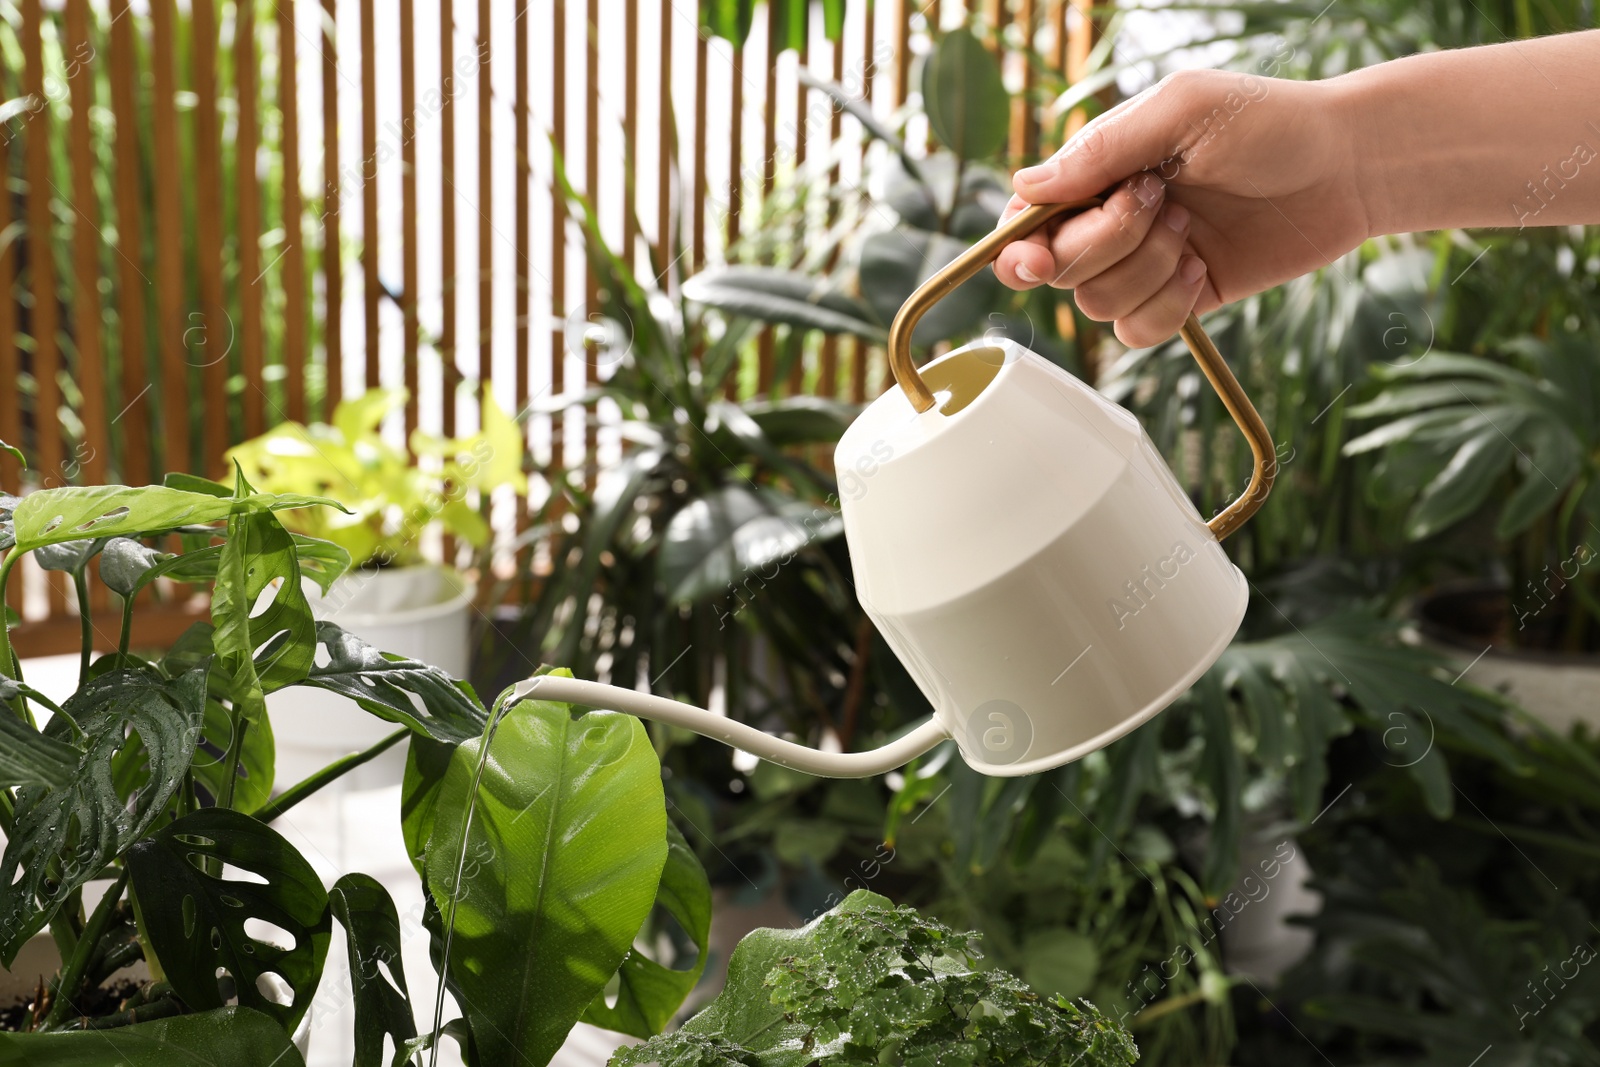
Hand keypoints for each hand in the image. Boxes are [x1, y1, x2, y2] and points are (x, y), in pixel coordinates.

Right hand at [994, 68, 1371, 346]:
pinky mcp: (1182, 299)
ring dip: (1146, 269)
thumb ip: (1101, 149)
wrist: (1348, 164)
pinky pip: (1137, 333)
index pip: (1026, 222)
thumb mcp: (1180, 111)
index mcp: (1098, 171)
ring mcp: (1145, 263)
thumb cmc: (1268, 120)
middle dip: (1104, 243)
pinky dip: (1167, 306)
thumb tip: (1024, 187)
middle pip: (1057, 270)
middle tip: (1158, 201)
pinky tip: (1203, 270)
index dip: (1020, 247)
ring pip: (1096, 305)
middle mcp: (1111, 221)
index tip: (1038, 256)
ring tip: (1192, 227)